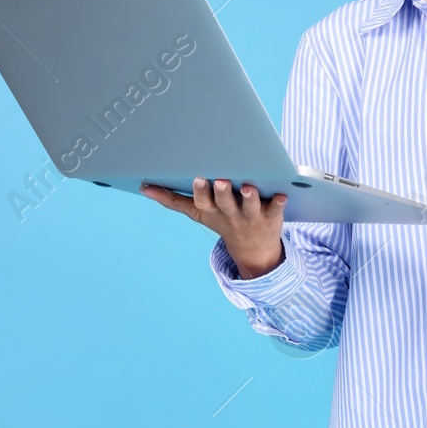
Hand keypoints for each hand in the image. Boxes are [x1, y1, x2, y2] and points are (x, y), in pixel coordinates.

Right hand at [140, 178, 287, 278]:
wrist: (253, 250)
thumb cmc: (223, 221)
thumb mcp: (198, 213)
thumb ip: (173, 200)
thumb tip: (144, 188)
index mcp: (212, 212)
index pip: (203, 202)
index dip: (201, 191)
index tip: (198, 177)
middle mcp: (231, 214)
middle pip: (225, 203)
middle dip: (222, 193)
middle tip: (221, 180)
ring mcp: (251, 216)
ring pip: (250, 206)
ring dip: (249, 197)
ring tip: (248, 188)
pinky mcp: (271, 216)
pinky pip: (276, 209)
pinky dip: (279, 203)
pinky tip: (282, 195)